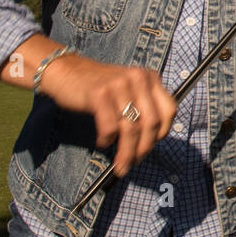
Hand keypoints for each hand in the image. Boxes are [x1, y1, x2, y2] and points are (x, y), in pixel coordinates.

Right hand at [39, 53, 177, 176]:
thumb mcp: (129, 91)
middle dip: (144, 148)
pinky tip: (103, 142)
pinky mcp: (99, 94)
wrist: (65, 71)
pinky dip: (107, 140)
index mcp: (150, 77)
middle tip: (134, 163)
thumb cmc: (100, 88)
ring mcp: (119, 84)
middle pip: (151, 122)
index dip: (162, 133)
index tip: (151, 147)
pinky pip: (110, 127)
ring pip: (131, 128)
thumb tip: (150, 144)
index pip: (169, 110)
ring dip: (126, 153)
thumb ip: (143, 108)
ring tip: (120, 165)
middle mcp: (138, 78)